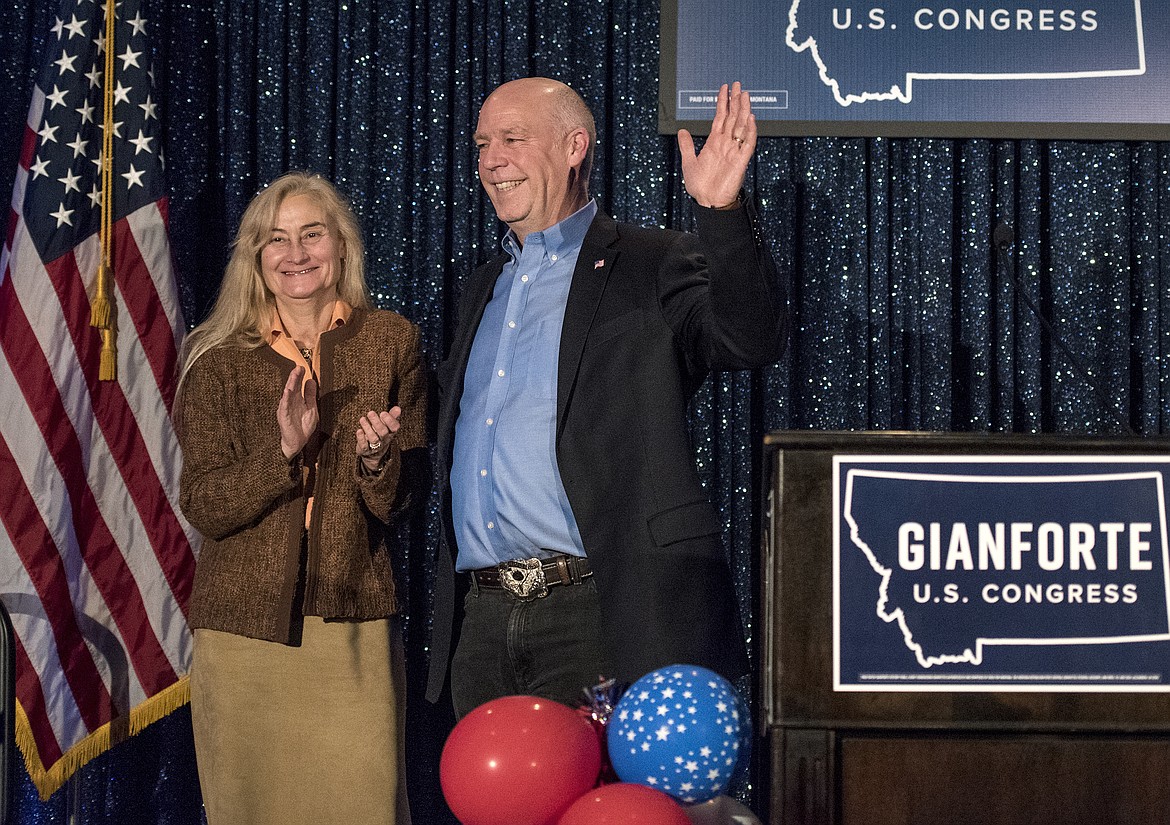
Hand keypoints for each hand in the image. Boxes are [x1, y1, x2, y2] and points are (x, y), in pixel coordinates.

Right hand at [278, 366, 318, 458]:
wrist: (298, 442)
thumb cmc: (303, 426)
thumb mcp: (311, 408)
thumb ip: (310, 395)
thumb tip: (311, 381)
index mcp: (297, 399)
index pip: (298, 385)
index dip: (299, 376)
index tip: (303, 367)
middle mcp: (290, 402)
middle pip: (292, 387)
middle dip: (295, 376)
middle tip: (299, 367)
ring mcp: (286, 408)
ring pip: (288, 394)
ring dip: (291, 384)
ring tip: (294, 375)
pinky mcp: (284, 416)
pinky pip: (284, 406)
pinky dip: (285, 398)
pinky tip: (287, 392)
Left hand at [356, 407, 401, 469]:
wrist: (374, 452)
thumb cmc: (380, 434)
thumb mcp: (387, 425)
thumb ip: (392, 416)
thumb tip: (398, 408)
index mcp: (391, 432)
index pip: (394, 428)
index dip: (390, 421)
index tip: (383, 413)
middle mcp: (384, 440)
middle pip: (383, 432)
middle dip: (377, 422)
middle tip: (370, 413)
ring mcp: (375, 446)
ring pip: (373, 438)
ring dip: (367, 428)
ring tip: (362, 419)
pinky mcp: (365, 449)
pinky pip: (364, 445)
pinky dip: (361, 438)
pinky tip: (359, 430)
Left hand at [677, 81, 754, 208]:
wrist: (708, 203)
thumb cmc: (700, 186)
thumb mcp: (689, 162)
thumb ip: (686, 145)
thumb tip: (682, 131)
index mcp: (714, 143)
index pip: (720, 117)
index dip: (722, 102)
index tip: (724, 89)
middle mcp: (725, 144)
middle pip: (733, 118)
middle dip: (735, 101)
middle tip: (737, 85)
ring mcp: (734, 151)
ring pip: (741, 126)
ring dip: (743, 111)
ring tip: (745, 95)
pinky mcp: (741, 161)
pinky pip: (748, 144)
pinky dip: (750, 131)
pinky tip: (750, 118)